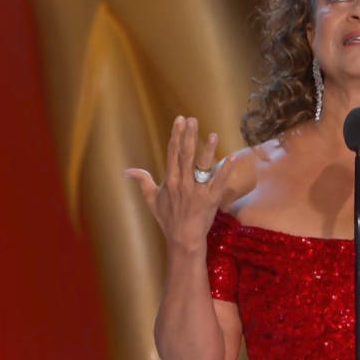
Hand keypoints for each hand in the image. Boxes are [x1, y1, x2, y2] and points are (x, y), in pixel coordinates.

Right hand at [124, 116, 235, 251]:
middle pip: (186, 155)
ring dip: (208, 151)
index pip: (172, 153)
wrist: (183, 239)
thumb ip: (142, 182)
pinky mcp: (211, 199)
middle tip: (192, 120)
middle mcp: (182, 183)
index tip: (179, 120)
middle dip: (189, 136)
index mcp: (170, 181)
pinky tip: (232, 159)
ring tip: (213, 135)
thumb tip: (127, 171)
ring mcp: (197, 191)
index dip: (176, 135)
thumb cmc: (168, 219)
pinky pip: (219, 183)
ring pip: (203, 167)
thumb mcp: (152, 199)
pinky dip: (226, 171)